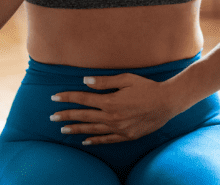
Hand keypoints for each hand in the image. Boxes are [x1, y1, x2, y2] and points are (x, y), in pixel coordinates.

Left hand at [50, 73, 178, 144]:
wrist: (167, 103)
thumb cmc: (147, 87)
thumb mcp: (126, 79)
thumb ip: (105, 82)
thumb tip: (85, 82)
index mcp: (110, 101)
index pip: (83, 99)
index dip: (67, 97)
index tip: (54, 97)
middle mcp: (112, 117)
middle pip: (83, 116)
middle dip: (66, 115)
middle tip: (51, 116)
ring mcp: (119, 128)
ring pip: (92, 130)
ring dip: (76, 129)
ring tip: (62, 130)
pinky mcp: (126, 136)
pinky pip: (107, 140)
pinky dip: (95, 140)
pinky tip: (85, 141)